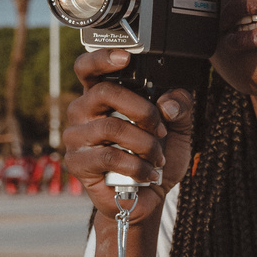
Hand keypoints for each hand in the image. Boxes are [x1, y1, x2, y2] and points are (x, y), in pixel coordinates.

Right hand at [64, 49, 194, 223]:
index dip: (102, 58)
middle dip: (142, 110)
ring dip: (144, 144)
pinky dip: (136, 166)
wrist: (148, 198)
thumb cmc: (156, 158)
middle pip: (104, 92)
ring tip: (157, 158)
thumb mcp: (178, 129)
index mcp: (101, 97)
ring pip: (110, 127)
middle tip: (160, 130)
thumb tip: (168, 102)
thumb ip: (180, 107)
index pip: (88, 68)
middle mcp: (83, 112)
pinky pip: (109, 156)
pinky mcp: (78, 162)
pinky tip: (148, 174)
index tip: (126, 57)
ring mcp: (76, 137)